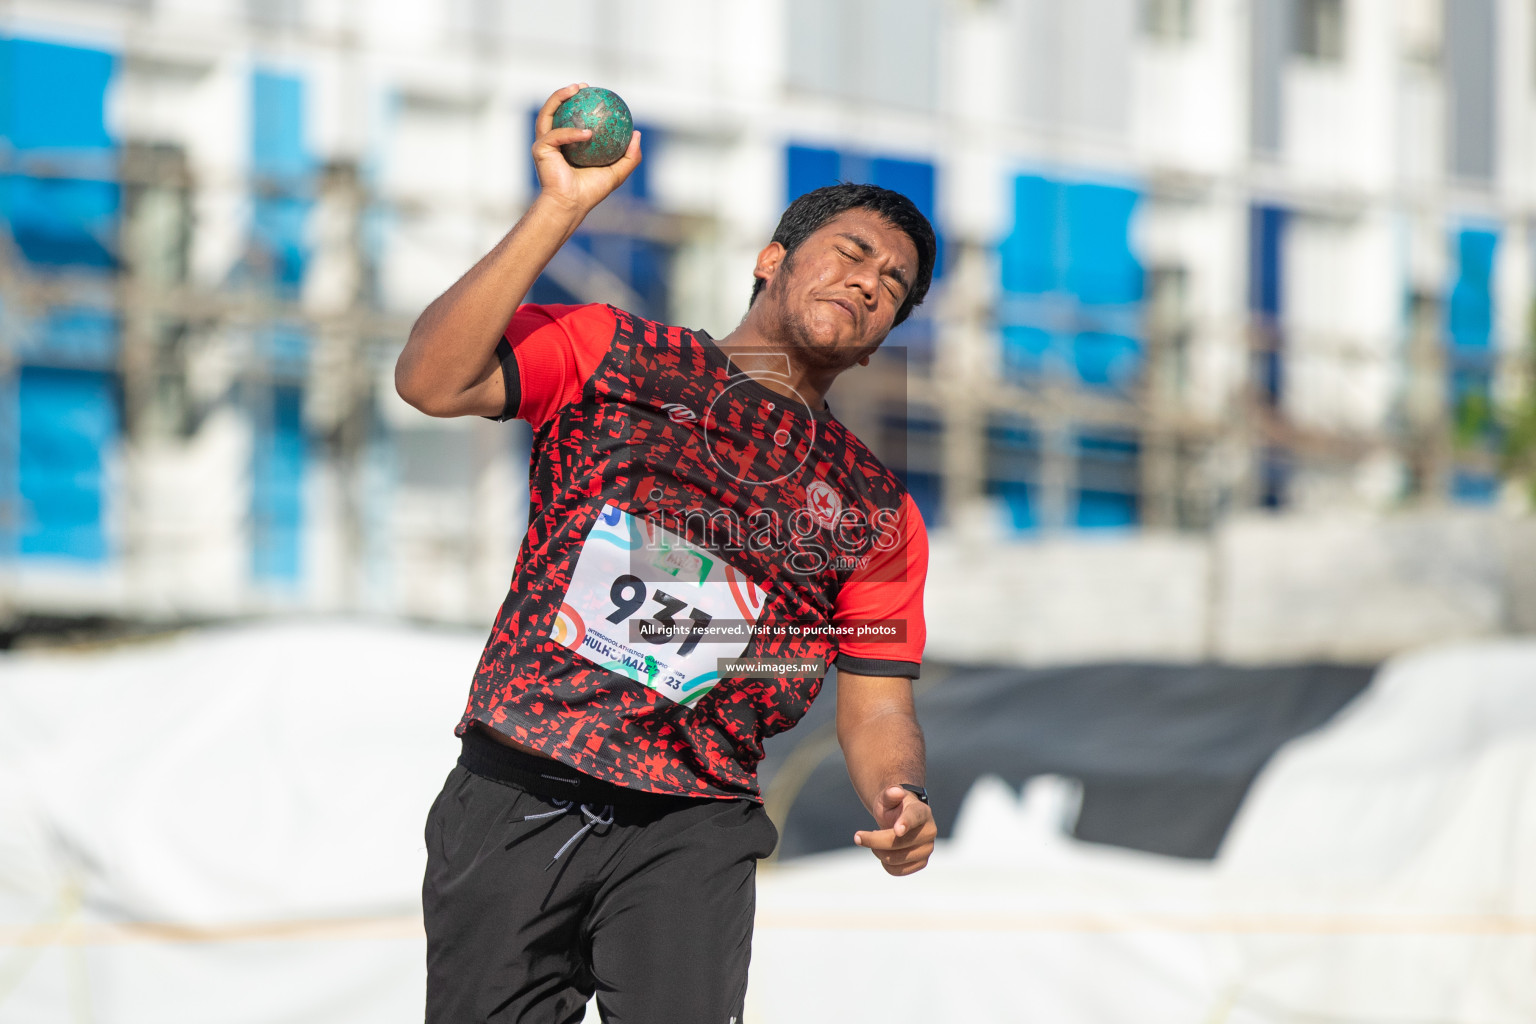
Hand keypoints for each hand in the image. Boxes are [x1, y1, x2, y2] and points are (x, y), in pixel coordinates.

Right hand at [531, 83, 641, 214]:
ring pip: (547, 113)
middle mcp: (552, 141)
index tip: (594, 93)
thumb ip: (629, 156)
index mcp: (566, 143)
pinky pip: (557, 135)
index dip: (579, 102)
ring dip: (559, 98)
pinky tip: (587, 133)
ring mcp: (544, 143)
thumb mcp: (616, 172)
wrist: (571, 205)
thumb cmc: (590, 192)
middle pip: (553, 109)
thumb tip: (636, 133)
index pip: (569, 117)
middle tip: (583, 86)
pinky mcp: (540, 149)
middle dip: (564, 93)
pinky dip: (571, 134)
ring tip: (575, 89)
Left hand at [853, 785, 935, 876]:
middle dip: (873, 840)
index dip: (906, 823)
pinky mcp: (922, 863)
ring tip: (875, 841)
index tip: (897, 830)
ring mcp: (928, 849)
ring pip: (895, 858)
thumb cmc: (894, 807)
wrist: (901, 820)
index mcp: (922, 811)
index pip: (914, 817)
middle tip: (858, 836)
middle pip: (897, 842)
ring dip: (877, 851)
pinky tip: (883, 852)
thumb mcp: (888, 798)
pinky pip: (897, 871)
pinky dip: (885, 863)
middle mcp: (929, 831)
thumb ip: (889, 794)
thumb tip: (895, 791)